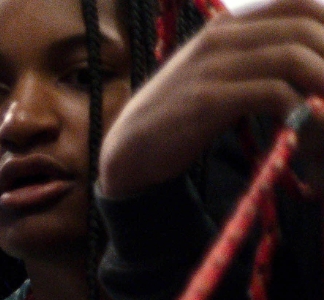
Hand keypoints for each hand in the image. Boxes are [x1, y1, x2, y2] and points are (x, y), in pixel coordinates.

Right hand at [99, 0, 323, 198]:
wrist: (130, 149)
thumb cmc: (180, 113)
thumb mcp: (216, 71)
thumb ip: (252, 55)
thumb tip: (307, 54)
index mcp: (227, 26)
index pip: (300, 6)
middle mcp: (220, 37)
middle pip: (304, 29)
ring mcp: (211, 67)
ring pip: (292, 57)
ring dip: (323, 81)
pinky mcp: (206, 101)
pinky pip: (270, 93)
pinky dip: (298, 107)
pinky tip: (303, 122)